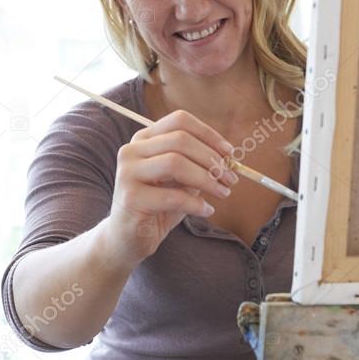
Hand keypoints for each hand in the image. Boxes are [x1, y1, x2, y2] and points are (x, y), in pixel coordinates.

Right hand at [105, 109, 237, 262]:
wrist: (128, 239)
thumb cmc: (158, 207)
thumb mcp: (180, 181)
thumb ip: (197, 165)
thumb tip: (228, 158)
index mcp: (144, 139)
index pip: (179, 121)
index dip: (208, 134)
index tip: (229, 153)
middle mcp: (132, 150)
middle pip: (180, 140)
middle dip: (211, 159)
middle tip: (231, 178)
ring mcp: (128, 173)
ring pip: (175, 163)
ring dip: (206, 179)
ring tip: (223, 193)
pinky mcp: (131, 198)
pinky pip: (172, 196)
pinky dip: (196, 204)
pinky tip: (206, 210)